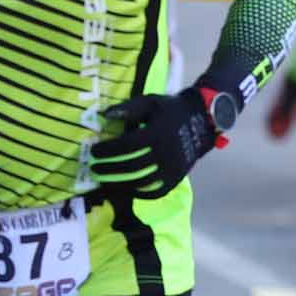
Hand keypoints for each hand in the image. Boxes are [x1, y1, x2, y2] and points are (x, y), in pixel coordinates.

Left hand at [89, 87, 223, 199]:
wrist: (201, 121)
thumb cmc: (171, 110)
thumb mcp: (150, 102)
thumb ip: (128, 108)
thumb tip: (104, 115)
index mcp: (156, 133)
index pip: (126, 146)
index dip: (107, 151)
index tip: (94, 152)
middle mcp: (164, 153)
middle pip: (130, 166)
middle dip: (108, 169)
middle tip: (94, 168)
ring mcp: (171, 169)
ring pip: (141, 182)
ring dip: (119, 185)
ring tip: (104, 183)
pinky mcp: (176, 178)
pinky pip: (155, 192)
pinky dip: (139, 193)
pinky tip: (126, 189)